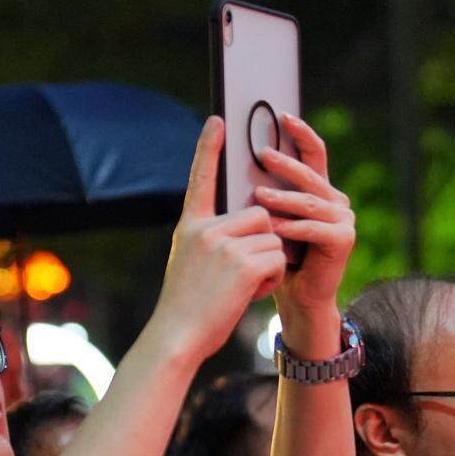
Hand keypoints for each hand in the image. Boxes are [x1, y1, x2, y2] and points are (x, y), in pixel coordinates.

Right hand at [146, 117, 289, 364]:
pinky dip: (272, 278)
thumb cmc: (187, 307)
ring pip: (273, 236)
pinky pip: (277, 257)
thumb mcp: (190, 263)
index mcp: (191, 225)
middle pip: (259, 213)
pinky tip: (250, 294)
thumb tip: (253, 224)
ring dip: (270, 262)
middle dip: (265, 239)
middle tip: (247, 272)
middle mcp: (205, 228)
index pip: (201, 178)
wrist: (177, 336)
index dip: (208, 147)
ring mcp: (223, 244)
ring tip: (244, 287)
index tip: (218, 119)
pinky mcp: (242, 263)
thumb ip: (214, 239)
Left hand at [252, 114, 355, 316]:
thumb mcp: (271, 219)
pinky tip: (274, 228)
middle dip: (285, 163)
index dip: (301, 132)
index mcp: (320, 190)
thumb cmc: (279, 258)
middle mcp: (336, 200)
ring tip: (259, 196)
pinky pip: (314, 228)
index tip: (282, 114)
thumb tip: (239, 159)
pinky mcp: (343, 239)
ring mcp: (344, 219)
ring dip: (283, 198)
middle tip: (261, 154)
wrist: (298, 297)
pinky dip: (292, 227)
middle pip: (309, 175)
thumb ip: (266, 194)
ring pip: (309, 201)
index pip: (313, 153)